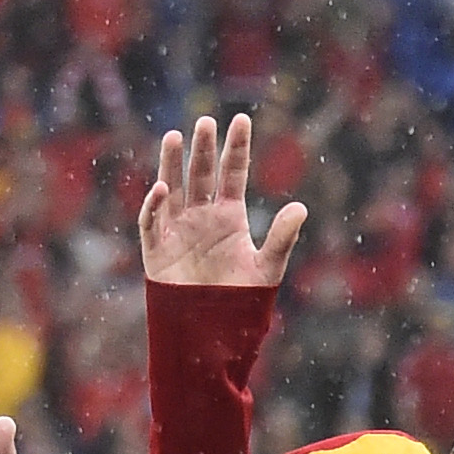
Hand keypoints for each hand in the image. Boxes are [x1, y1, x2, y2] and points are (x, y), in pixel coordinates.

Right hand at [135, 113, 307, 288]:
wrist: (213, 333)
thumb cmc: (241, 301)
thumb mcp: (267, 267)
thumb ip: (282, 237)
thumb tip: (301, 207)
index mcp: (229, 216)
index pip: (232, 173)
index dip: (236, 148)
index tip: (241, 119)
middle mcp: (202, 216)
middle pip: (201, 174)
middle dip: (202, 149)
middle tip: (205, 121)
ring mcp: (177, 229)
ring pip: (173, 188)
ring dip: (172, 164)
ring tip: (176, 136)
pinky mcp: (157, 248)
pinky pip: (152, 221)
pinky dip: (155, 205)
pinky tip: (164, 187)